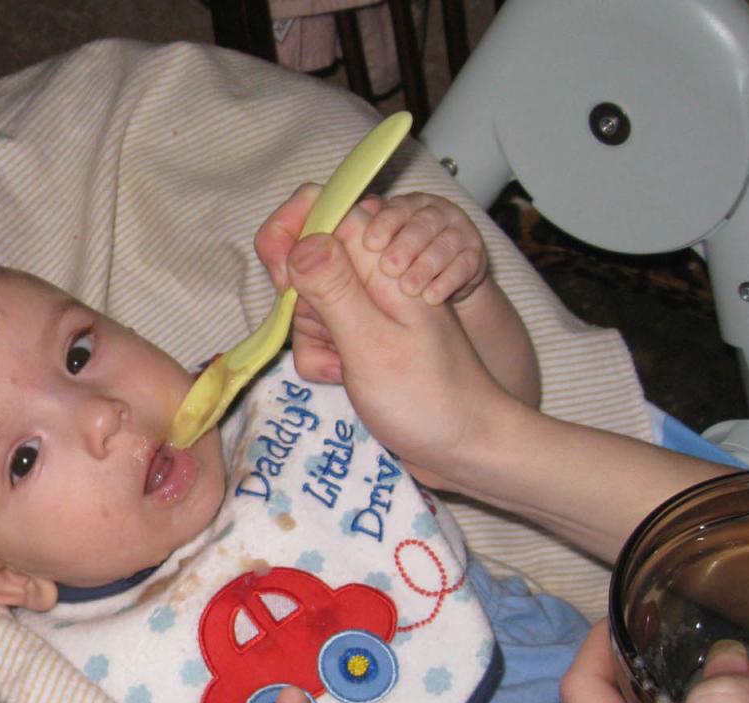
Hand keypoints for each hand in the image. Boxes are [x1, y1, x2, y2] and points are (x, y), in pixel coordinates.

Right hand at [256, 186, 521, 489]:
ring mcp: (366, 309)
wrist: (464, 446)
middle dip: (300, 303)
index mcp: (384, 262)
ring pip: (306, 305)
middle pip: (305, 263)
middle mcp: (374, 277)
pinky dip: (321, 360)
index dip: (292, 236)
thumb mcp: (372, 343)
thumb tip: (300, 241)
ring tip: (345, 368)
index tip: (284, 280)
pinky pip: (318, 338)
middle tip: (331, 337)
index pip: (324, 210)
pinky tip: (344, 380)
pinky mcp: (360, 340)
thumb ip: (333, 289)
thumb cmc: (427, 398)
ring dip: (312, 340)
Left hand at [361, 192, 488, 304]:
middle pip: (422, 224)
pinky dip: (447, 282)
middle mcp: (436, 214)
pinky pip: (464, 266)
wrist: (444, 285)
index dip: (384, 224)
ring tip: (408, 288)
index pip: (396, 209)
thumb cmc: (403, 263)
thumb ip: (364, 237)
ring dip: (424, 266)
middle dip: (404, 246)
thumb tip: (339, 227)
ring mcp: (459, 233)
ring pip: (444, 245)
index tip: (370, 243)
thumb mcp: (381, 250)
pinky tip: (431, 298)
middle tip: (388, 267)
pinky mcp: (475, 256)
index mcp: (409, 207)